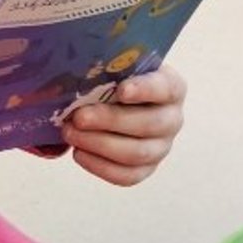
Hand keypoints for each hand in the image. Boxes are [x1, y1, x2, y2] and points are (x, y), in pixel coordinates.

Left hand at [61, 64, 186, 186]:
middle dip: (110, 121)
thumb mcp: (113, 67)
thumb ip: (104, 68)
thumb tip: (77, 71)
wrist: (111, 102)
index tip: (122, 90)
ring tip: (71, 133)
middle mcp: (172, 119)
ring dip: (100, 144)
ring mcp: (162, 147)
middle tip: (79, 117)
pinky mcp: (146, 169)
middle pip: (149, 124)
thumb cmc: (112, 79)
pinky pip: (127, 176)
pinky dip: (100, 166)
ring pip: (137, 153)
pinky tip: (78, 153)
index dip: (145, 90)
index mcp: (171, 87)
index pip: (166, 88)